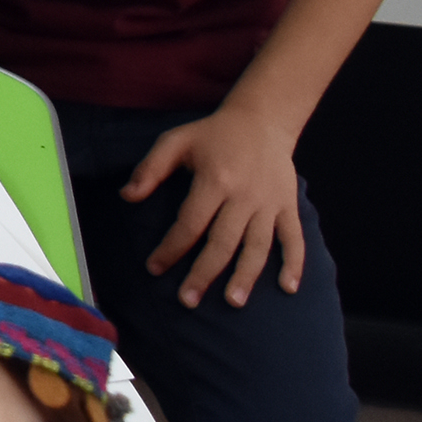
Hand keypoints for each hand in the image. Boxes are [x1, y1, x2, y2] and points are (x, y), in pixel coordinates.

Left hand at [124, 104, 308, 307]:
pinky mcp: (288, 206)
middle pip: (223, 241)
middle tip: (188, 300)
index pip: (190, 223)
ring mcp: (269, 203)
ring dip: (246, 275)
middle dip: (205, 273)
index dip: (171, 247)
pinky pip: (294, 238)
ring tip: (233, 302)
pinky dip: (294, 263)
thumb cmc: (213, 134)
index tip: (155, 268)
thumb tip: (127, 196)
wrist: (262, 120)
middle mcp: (244, 195)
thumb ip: (150, 168)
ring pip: (259, 245)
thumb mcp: (176, 141)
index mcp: (215, 179)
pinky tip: (288, 287)